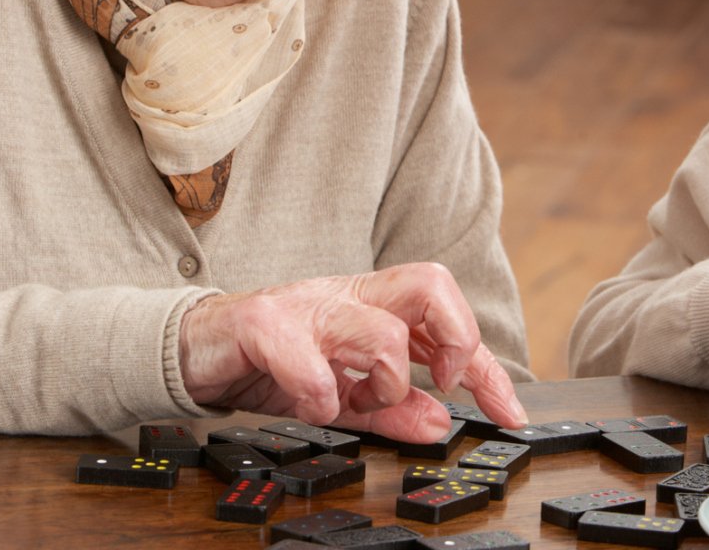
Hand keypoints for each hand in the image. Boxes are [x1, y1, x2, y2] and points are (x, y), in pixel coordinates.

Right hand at [177, 262, 526, 441]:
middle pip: (431, 284)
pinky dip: (319, 394)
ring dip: (384, 382)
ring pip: (380, 329)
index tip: (511, 411)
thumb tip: (439, 423)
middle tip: (443, 385)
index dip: (488, 368)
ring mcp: (308, 306)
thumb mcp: (343, 394)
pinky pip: (307, 358)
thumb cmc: (273, 361)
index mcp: (372, 307)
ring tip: (358, 402)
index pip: (449, 318)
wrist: (197, 349)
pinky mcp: (264, 323)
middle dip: (457, 340)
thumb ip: (391, 409)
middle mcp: (347, 296)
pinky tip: (313, 406)